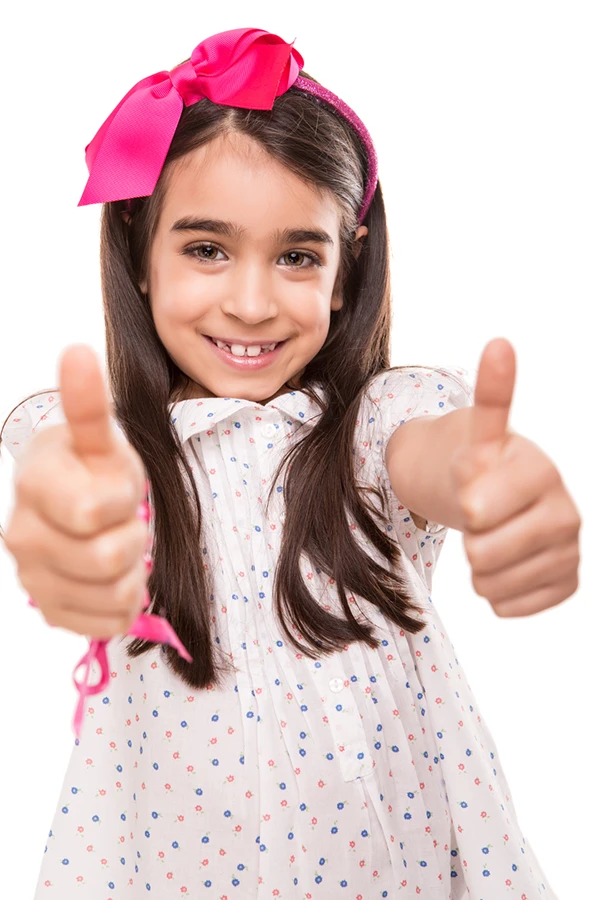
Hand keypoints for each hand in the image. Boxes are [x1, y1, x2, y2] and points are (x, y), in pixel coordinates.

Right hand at [5, 344, 149, 638]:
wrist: (80, 506)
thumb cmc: (95, 468)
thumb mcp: (102, 438)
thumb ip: (89, 405)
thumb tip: (77, 351)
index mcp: (34, 484)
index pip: (93, 511)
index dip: (122, 501)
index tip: (116, 485)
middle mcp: (21, 534)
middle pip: (108, 557)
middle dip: (132, 535)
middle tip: (122, 519)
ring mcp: (32, 577)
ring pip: (115, 594)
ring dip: (131, 570)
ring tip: (117, 545)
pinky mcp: (50, 610)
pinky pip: (109, 622)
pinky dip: (124, 602)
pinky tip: (112, 577)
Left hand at [449, 338, 580, 616]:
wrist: (502, 501)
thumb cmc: (485, 466)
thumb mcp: (477, 436)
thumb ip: (489, 402)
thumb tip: (499, 344)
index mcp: (541, 472)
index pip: (478, 508)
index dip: (465, 506)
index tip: (473, 494)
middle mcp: (565, 511)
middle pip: (483, 554)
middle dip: (468, 538)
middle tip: (481, 519)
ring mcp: (569, 551)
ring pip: (492, 585)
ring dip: (479, 568)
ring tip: (492, 538)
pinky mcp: (567, 583)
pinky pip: (508, 607)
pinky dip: (497, 593)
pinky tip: (509, 565)